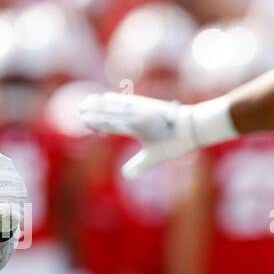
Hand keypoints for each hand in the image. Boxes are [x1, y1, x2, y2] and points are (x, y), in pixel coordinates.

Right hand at [79, 91, 196, 179]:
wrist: (194, 124)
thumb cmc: (175, 142)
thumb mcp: (157, 157)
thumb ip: (139, 166)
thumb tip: (125, 177)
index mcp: (138, 125)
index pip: (113, 123)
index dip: (98, 122)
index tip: (84, 120)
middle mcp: (138, 113)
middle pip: (112, 110)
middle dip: (95, 109)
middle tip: (79, 108)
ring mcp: (142, 106)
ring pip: (117, 103)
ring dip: (102, 102)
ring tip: (89, 100)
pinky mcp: (147, 103)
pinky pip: (126, 100)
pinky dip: (114, 99)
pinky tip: (108, 97)